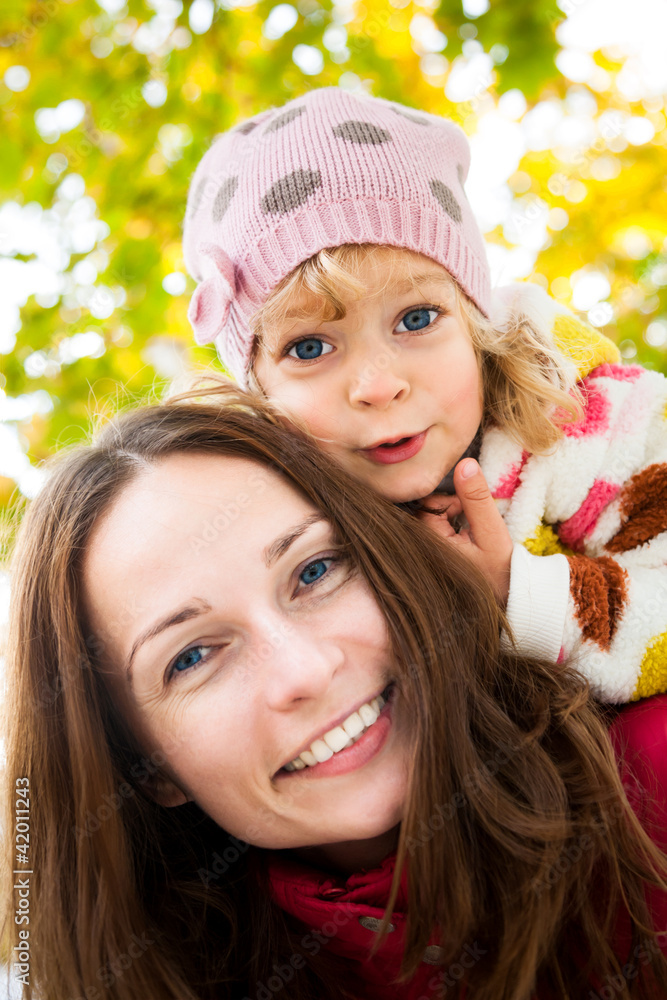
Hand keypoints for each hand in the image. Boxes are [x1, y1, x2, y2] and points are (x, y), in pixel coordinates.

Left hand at [418, 458, 512, 604]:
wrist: (508, 598)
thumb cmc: (500, 569)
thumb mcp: (492, 532)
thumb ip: (477, 498)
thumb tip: (464, 464)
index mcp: (432, 546)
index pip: (428, 506)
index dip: (451, 502)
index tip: (469, 512)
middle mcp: (423, 552)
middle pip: (426, 513)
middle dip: (449, 511)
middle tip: (471, 524)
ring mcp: (426, 557)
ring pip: (430, 522)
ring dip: (450, 521)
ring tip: (470, 536)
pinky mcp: (432, 559)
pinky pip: (434, 534)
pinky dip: (449, 532)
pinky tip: (465, 544)